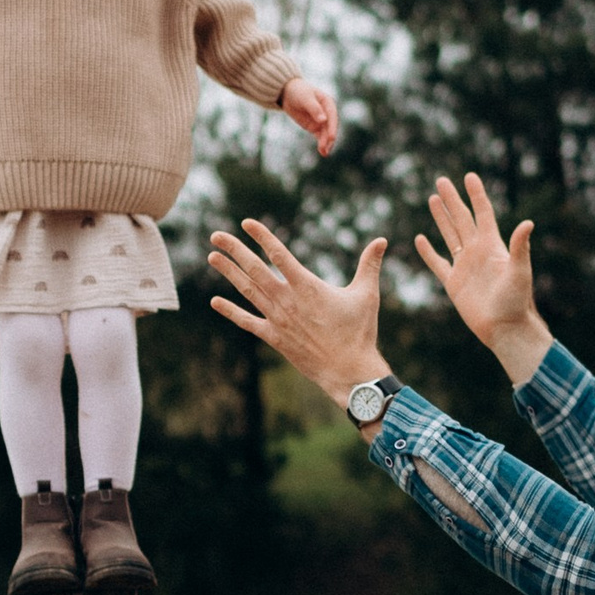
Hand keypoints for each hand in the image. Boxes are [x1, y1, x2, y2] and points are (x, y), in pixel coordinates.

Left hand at [208, 219, 389, 414]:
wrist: (348, 371)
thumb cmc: (360, 332)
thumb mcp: (366, 294)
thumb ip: (370, 265)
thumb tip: (382, 240)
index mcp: (307, 286)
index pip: (279, 255)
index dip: (262, 237)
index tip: (247, 223)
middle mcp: (287, 301)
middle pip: (255, 269)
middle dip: (234, 250)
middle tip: (216, 235)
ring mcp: (278, 320)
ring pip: (248, 291)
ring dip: (229, 273)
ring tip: (212, 257)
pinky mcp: (274, 338)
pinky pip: (248, 322)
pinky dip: (231, 312)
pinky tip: (215, 302)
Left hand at [279, 75, 339, 157]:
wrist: (288, 93)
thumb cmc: (298, 91)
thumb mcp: (305, 98)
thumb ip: (314, 109)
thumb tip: (323, 120)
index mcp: (328, 103)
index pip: (332, 116)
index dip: (332, 127)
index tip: (331, 137)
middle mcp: (327, 113)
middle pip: (330, 127)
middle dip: (328, 138)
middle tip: (325, 148)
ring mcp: (321, 121)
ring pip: (326, 134)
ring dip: (325, 143)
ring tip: (324, 153)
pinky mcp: (314, 127)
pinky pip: (320, 136)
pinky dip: (321, 144)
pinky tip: (323, 152)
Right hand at [416, 175, 550, 385]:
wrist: (504, 328)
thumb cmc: (516, 301)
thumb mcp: (520, 271)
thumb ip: (520, 247)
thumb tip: (527, 222)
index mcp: (492, 246)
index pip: (482, 213)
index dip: (476, 195)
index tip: (469, 176)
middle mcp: (477, 252)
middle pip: (462, 219)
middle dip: (452, 200)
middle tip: (441, 180)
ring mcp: (464, 266)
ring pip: (450, 235)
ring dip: (442, 218)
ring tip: (433, 199)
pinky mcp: (453, 283)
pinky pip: (437, 263)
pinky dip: (428, 252)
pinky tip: (420, 238)